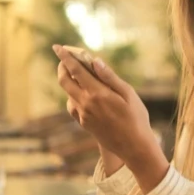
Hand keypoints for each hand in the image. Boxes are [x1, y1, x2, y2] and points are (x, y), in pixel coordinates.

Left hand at [53, 45, 167, 188]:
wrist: (134, 147)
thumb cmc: (136, 118)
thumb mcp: (128, 94)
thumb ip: (110, 77)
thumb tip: (95, 61)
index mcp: (97, 93)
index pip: (75, 70)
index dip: (65, 57)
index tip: (57, 47)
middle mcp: (86, 104)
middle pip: (64, 81)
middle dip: (62, 67)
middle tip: (66, 59)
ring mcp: (83, 115)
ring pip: (68, 93)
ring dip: (70, 81)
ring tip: (81, 74)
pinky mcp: (84, 123)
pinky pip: (73, 106)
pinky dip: (74, 96)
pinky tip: (85, 94)